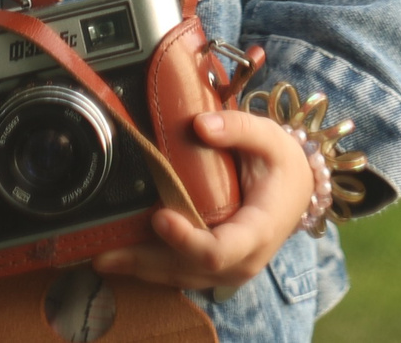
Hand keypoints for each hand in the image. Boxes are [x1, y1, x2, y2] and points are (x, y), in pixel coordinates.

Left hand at [91, 110, 313, 294]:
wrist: (300, 189)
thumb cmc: (283, 164)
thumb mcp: (270, 138)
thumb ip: (238, 128)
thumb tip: (200, 124)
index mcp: (257, 231)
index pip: (219, 250)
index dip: (187, 241)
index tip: (160, 218)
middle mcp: (242, 259)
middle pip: (189, 270)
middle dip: (146, 262)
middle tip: (104, 253)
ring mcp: (228, 268)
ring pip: (180, 277)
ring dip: (140, 270)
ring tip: (101, 258)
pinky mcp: (214, 267)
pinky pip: (180, 273)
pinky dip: (150, 267)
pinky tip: (120, 258)